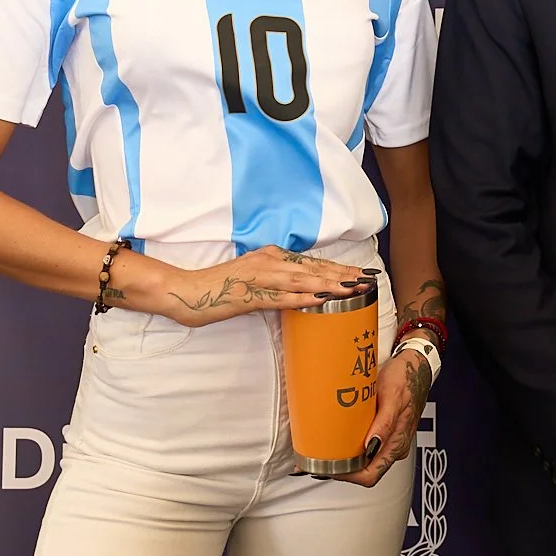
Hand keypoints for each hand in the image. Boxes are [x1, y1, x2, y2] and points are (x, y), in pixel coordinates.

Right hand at [128, 245, 371, 327]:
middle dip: (343, 274)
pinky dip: (302, 297)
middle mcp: (269, 262)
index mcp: (271, 257)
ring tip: (353, 287)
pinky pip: (281, 297)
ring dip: (330, 283)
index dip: (338, 268)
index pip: (311, 263)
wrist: (186, 291)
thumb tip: (302, 290)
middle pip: (313, 269)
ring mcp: (260, 277)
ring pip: (302, 280)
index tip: (361, 273)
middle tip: (369, 278)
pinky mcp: (250, 294)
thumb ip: (276, 282)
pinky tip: (321, 299)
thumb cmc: (219, 288)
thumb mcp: (253, 279)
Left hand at [333, 348, 430, 486]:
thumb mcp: (392, 397)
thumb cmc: (406, 379)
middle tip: (320, 459)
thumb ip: (385, 423)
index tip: (328, 468)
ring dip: (345, 458)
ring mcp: (389, 440)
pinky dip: (351, 446)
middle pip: (364, 471)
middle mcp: (393, 446)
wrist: (416, 367)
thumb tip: (372, 445)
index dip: (347, 476)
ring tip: (326, 449)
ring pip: (364, 460)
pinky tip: (340, 438)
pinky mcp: (384, 432)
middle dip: (341, 468)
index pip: (370, 475)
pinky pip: (366, 447)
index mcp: (397, 444)